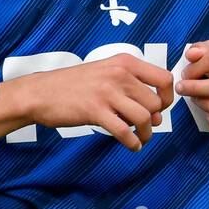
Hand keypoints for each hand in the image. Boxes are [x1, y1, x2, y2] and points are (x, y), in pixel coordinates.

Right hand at [21, 54, 174, 151]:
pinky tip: (131, 146)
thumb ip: (132, 89)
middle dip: (155, 119)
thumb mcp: (106, 73)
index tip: (159, 108)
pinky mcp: (95, 110)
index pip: (164, 78)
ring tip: (139, 139)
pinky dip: (132, 143)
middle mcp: (119, 74)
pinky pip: (125, 131)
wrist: (41, 92)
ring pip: (144, 117)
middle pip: (156, 102)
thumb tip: (157, 115)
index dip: (167, 97)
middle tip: (144, 126)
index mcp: (124, 62)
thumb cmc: (74, 85)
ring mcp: (107, 92)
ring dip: (146, 134)